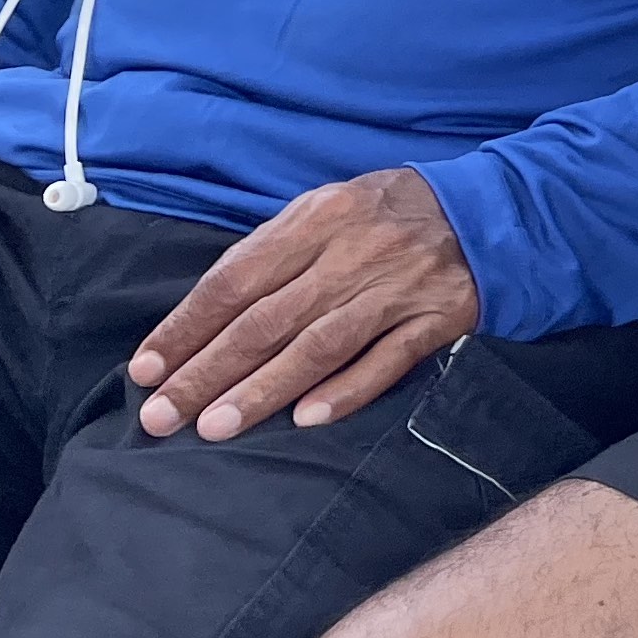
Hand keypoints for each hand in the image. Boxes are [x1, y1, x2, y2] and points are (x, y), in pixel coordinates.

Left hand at [129, 168, 479, 440]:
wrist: (490, 210)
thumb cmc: (387, 215)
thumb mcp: (326, 209)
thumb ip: (272, 252)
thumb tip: (206, 313)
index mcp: (318, 217)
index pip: (235, 279)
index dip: (186, 327)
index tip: (147, 370)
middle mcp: (355, 251)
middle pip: (268, 320)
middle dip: (208, 371)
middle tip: (162, 416)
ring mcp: (399, 286)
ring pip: (320, 345)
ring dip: (264, 389)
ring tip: (215, 428)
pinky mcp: (439, 317)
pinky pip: (389, 360)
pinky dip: (348, 389)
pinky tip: (307, 419)